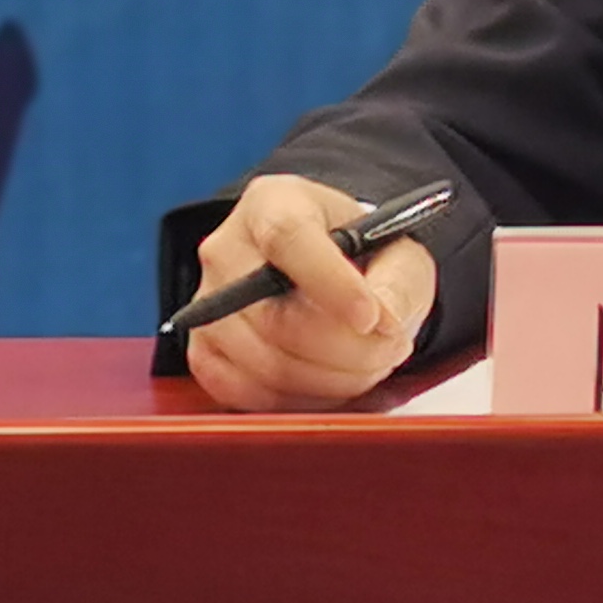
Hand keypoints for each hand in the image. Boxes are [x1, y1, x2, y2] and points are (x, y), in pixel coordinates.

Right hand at [182, 173, 437, 411]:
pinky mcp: (203, 354)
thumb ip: (399, 281)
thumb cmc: (360, 256)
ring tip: (370, 362)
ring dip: (331, 380)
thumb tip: (383, 323)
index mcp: (273, 203)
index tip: (372, 318)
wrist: (324, 274)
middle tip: (391, 349)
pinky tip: (333, 381)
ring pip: (265, 364)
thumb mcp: (397, 249)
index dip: (332, 284)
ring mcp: (206, 305)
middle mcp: (226, 249)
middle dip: (346, 349)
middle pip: (275, 317)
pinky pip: (250, 395)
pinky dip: (301, 399)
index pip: (289, 238)